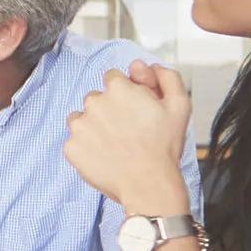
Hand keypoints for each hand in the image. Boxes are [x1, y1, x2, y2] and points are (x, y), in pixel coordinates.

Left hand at [63, 61, 194, 215]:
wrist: (149, 184)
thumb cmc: (164, 147)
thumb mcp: (179, 105)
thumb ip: (166, 77)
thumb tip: (146, 66)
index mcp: (118, 88)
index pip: (113, 79)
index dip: (125, 94)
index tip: (133, 110)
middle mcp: (94, 102)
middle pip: (96, 98)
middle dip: (108, 110)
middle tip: (126, 130)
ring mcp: (80, 126)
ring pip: (82, 119)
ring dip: (93, 127)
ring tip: (114, 144)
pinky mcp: (71, 148)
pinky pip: (74, 142)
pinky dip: (85, 148)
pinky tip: (104, 156)